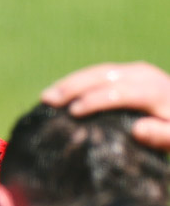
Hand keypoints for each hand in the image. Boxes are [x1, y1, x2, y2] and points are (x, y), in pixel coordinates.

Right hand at [41, 61, 169, 149]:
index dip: (96, 101)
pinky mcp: (126, 72)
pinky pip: (98, 74)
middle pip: (104, 77)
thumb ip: (161, 135)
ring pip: (98, 72)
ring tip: (46, 96)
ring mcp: (134, 70)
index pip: (121, 93)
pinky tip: (59, 92)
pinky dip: (77, 82)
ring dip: (70, 83)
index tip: (74, 112)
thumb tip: (138, 129)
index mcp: (155, 92)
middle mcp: (143, 75)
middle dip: (74, 87)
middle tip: (48, 100)